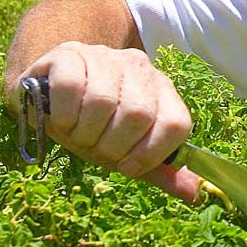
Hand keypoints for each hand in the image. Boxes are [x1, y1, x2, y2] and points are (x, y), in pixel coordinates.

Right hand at [9, 42, 202, 203]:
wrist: (48, 95)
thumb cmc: (92, 127)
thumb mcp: (127, 151)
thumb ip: (159, 170)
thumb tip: (197, 193)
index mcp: (161, 90)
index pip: (176, 123)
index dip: (151, 154)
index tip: (126, 167)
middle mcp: (138, 67)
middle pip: (139, 114)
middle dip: (111, 146)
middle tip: (94, 148)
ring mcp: (104, 56)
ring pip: (103, 101)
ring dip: (84, 133)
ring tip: (75, 134)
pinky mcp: (69, 54)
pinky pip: (70, 86)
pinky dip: (64, 114)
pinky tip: (61, 120)